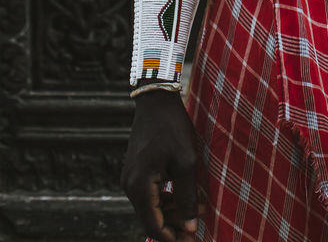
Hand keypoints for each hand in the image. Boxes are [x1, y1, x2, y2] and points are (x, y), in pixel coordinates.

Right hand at [121, 90, 203, 241]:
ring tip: (197, 209)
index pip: (153, 227)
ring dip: (172, 212)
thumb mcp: (186, 163)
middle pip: (151, 219)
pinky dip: (166, 199)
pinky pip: (150, 194)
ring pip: (151, 207)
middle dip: (174, 226)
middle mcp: (130, 186)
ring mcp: (130, 178)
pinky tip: (184, 196)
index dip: (172, 238)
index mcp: (140, 187)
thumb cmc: (173, 129)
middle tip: (197, 227)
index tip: (192, 240)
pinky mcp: (136, 171)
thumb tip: (189, 228)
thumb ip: (187, 198)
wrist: (157, 101)